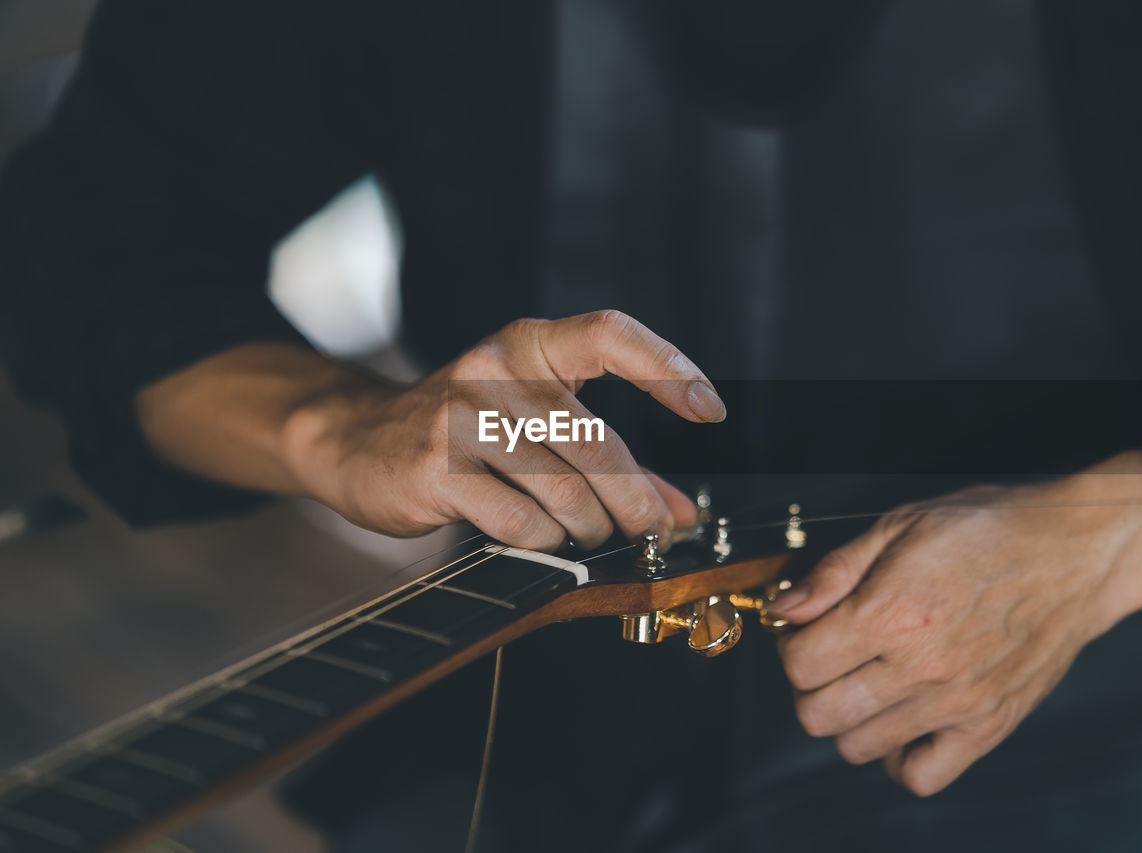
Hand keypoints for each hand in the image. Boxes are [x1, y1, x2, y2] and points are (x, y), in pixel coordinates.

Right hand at [283, 310, 721, 546]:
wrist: (355, 441)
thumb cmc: (462, 432)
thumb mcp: (537, 425)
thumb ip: (614, 463)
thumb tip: (680, 514)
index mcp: (528, 345)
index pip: (609, 333)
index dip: (667, 367)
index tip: (709, 409)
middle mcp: (495, 370)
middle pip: (596, 440)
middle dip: (635, 499)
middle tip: (650, 529)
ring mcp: (461, 417)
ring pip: (563, 490)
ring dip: (589, 527)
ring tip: (587, 534)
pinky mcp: (437, 467)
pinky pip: (521, 520)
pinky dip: (544, 540)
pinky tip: (537, 537)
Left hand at [771, 482, 1141, 795]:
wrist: (1077, 552)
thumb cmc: (989, 530)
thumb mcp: (901, 525)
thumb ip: (835, 572)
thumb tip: (785, 608)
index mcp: (891, 613)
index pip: (800, 665)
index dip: (792, 645)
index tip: (807, 630)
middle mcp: (921, 666)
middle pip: (818, 715)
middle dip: (810, 685)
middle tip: (831, 657)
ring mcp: (956, 703)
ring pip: (857, 747)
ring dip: (848, 718)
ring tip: (866, 682)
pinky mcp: (988, 726)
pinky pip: (921, 776)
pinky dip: (898, 758)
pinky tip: (900, 722)